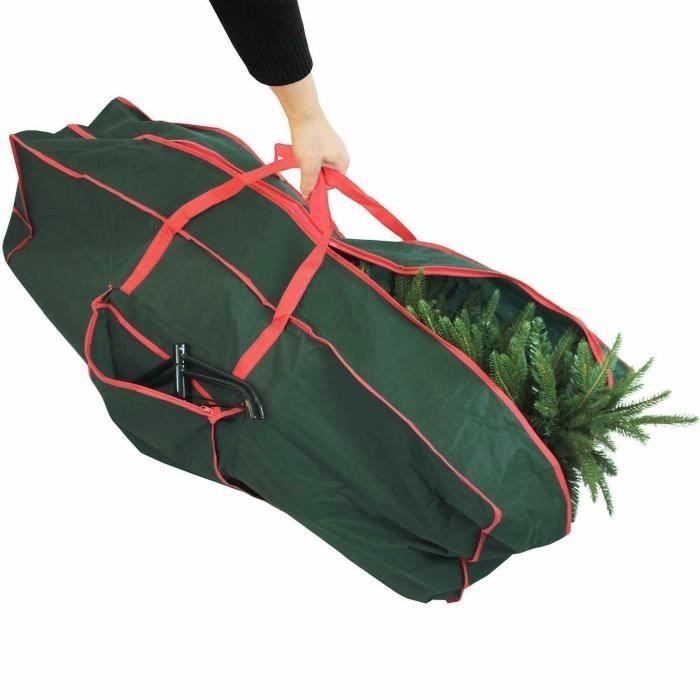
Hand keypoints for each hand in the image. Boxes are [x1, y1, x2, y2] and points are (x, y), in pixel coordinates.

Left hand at [270, 74, 348, 198]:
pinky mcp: (324, 140)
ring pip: (320, 165)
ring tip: (301, 156)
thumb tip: (307, 196)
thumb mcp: (309, 165)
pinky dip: (308, 156)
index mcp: (343, 162)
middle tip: (303, 166)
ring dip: (309, 165)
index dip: (319, 186)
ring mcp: (333, 146)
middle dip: (313, 174)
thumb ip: (309, 183)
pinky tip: (301, 150)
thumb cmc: (310, 136)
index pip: (332, 184)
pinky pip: (317, 155)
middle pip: (326, 175)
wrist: (303, 110)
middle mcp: (341, 155)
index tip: (308, 182)